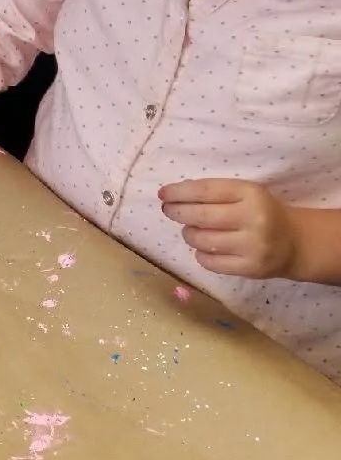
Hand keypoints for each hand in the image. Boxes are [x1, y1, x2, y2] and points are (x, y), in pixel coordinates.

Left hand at [160, 179, 302, 279]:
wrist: (296, 242)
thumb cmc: (261, 211)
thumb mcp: (244, 193)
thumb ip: (213, 191)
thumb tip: (173, 194)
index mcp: (250, 193)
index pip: (205, 190)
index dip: (179, 192)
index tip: (163, 194)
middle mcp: (253, 219)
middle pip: (200, 216)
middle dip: (177, 212)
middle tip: (169, 211)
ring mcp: (253, 246)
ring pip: (202, 240)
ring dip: (189, 234)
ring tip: (191, 230)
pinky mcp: (251, 268)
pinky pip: (211, 263)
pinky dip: (200, 255)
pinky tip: (204, 248)